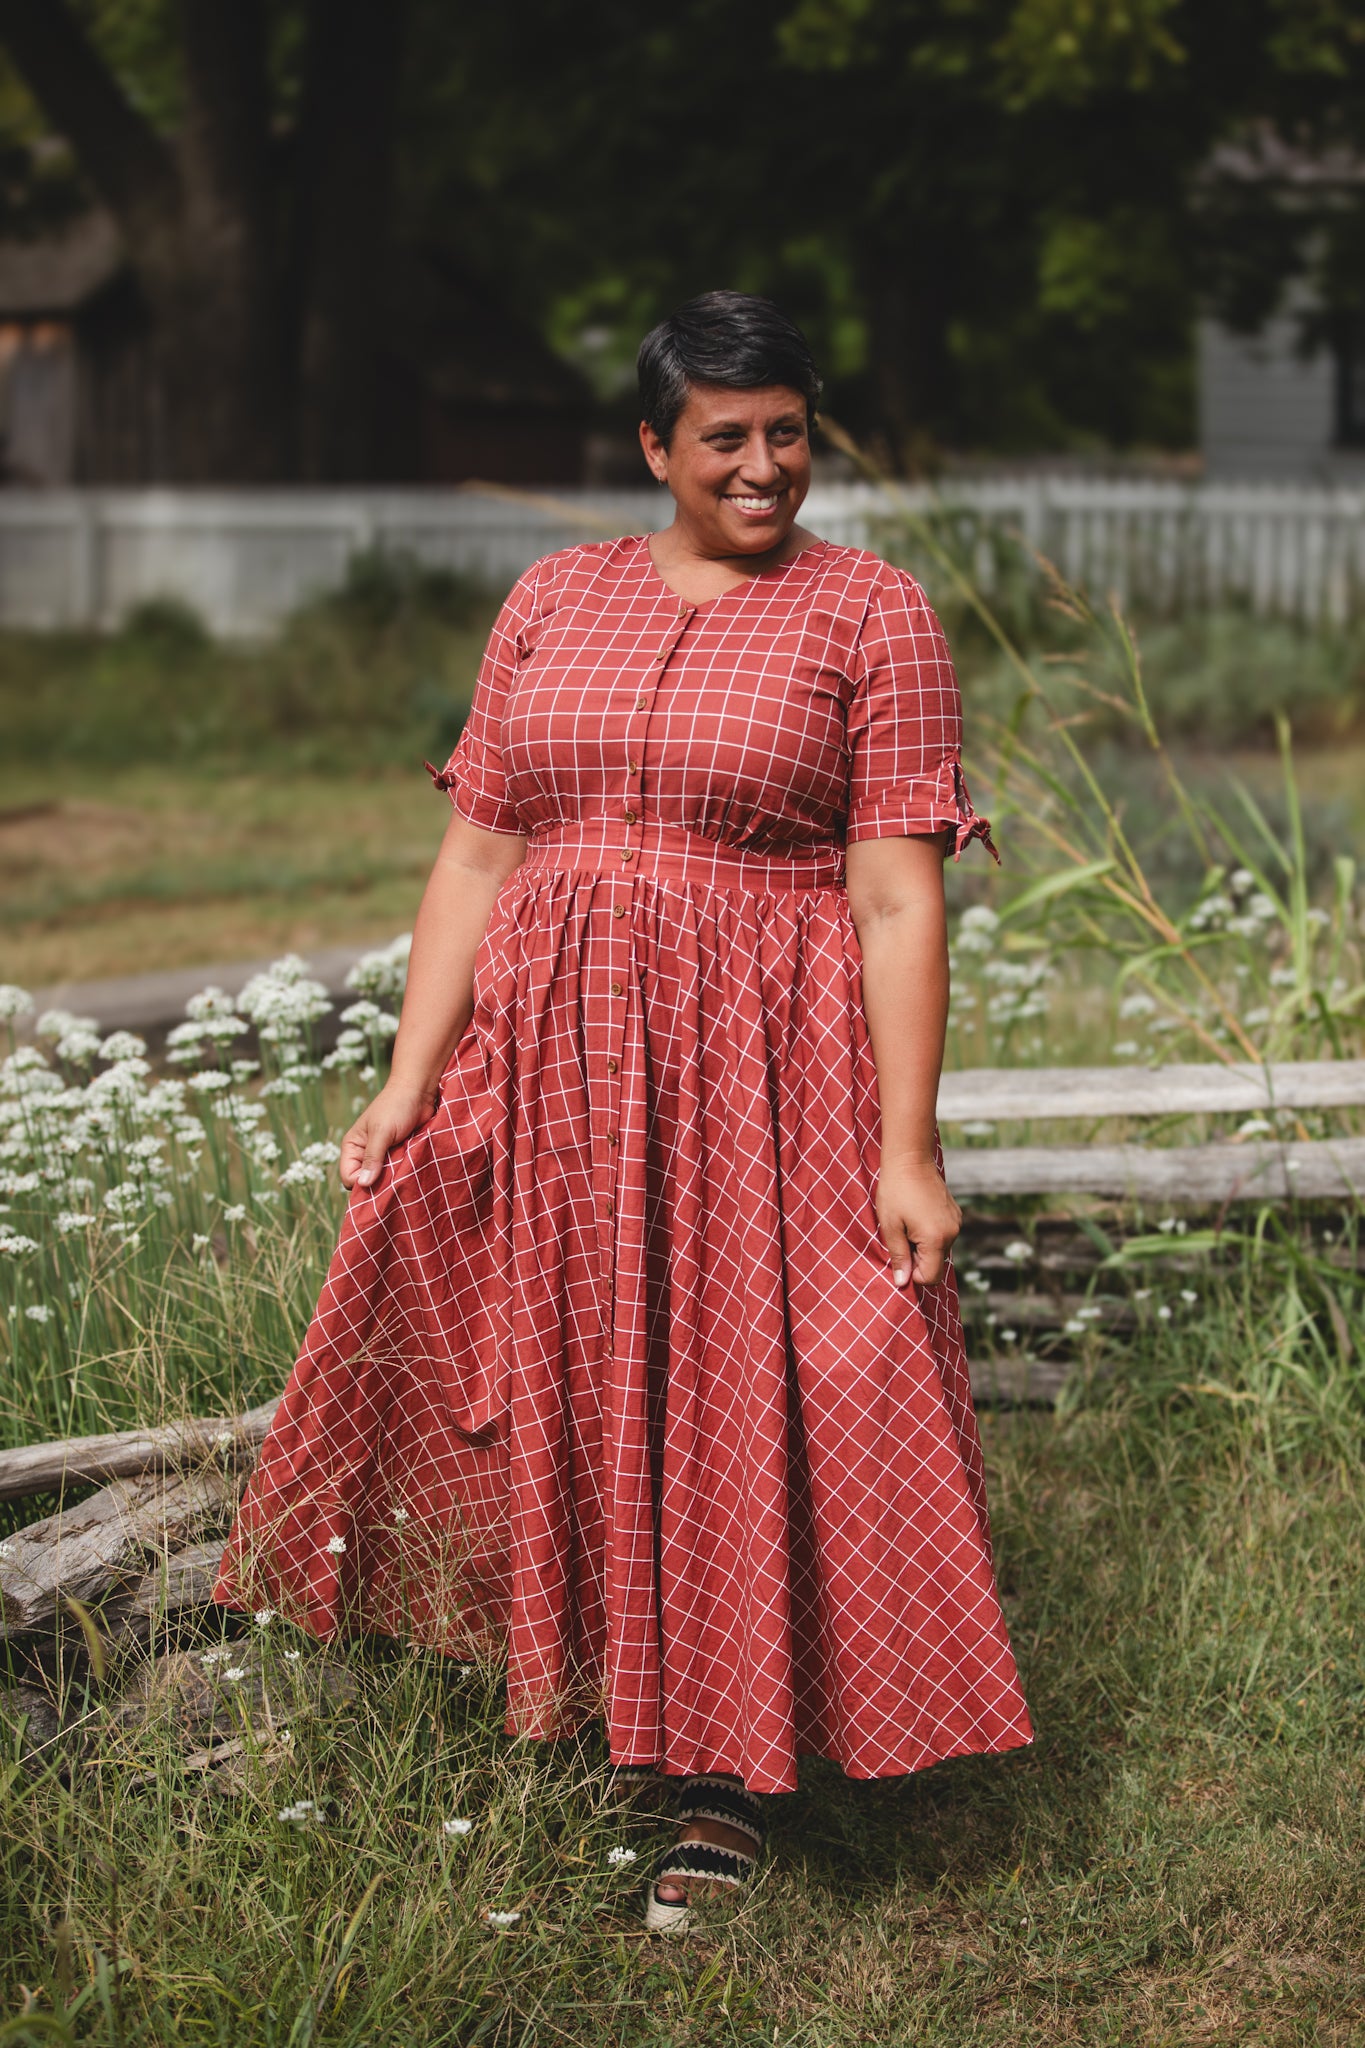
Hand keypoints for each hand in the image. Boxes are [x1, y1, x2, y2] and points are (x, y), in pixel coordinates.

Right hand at [339, 1080, 438, 1190]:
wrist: (418, 1092)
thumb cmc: (395, 1107)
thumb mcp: (381, 1132)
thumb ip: (372, 1158)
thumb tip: (364, 1184)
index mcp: (353, 1147)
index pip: (349, 1177)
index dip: (362, 1184)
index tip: (380, 1182)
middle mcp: (364, 1154)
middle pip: (366, 1182)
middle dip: (378, 1184)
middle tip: (394, 1179)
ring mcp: (383, 1156)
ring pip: (383, 1179)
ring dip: (392, 1179)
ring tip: (404, 1173)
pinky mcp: (398, 1155)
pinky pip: (397, 1173)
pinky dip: (402, 1174)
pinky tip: (411, 1171)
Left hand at [876, 1157, 961, 1288]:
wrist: (910, 1159)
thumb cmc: (895, 1192)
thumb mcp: (890, 1227)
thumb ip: (899, 1256)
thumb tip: (902, 1282)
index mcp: (936, 1239)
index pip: (931, 1277)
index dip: (912, 1273)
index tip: (900, 1255)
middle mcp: (952, 1233)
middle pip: (936, 1264)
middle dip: (917, 1259)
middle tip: (901, 1236)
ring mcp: (956, 1223)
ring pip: (939, 1250)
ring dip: (923, 1246)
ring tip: (907, 1224)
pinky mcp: (955, 1214)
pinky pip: (943, 1235)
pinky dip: (930, 1234)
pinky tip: (916, 1216)